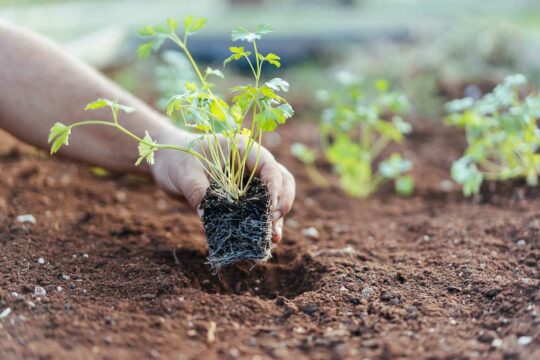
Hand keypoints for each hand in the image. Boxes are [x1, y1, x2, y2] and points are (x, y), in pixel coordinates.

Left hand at [150, 130, 294, 242]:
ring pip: (274, 200)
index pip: (269, 166)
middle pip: (281, 182)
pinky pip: (257, 213)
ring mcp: (248, 184)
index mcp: (243, 150)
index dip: (275, 186)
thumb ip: (197, 192)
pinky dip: (262, 227)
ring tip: (274, 239)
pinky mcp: (241, 201)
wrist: (168, 163)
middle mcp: (251, 166)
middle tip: (273, 222)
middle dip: (282, 203)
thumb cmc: (177, 159)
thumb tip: (207, 216)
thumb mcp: (185, 174)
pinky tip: (261, 242)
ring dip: (276, 219)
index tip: (270, 207)